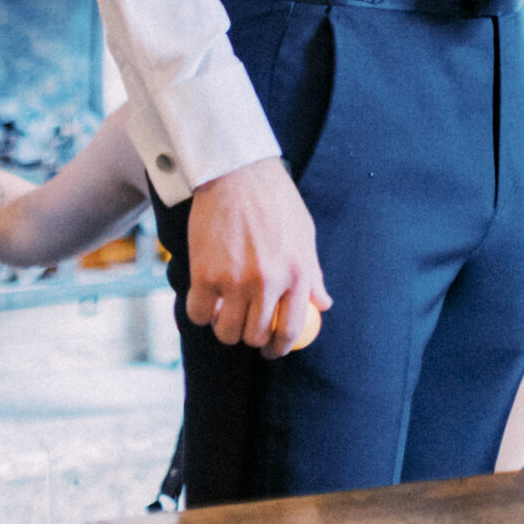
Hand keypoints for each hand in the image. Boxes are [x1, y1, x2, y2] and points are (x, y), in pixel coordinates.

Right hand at [185, 156, 329, 356]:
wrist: (238, 173)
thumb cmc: (274, 201)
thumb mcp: (304, 234)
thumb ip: (313, 273)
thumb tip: (323, 304)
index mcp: (298, 272)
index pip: (290, 329)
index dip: (279, 348)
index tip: (271, 350)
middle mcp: (269, 281)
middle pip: (255, 336)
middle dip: (250, 339)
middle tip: (245, 329)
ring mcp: (236, 280)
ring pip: (227, 331)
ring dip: (225, 328)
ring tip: (225, 312)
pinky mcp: (206, 274)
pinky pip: (199, 315)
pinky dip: (201, 313)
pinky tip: (207, 299)